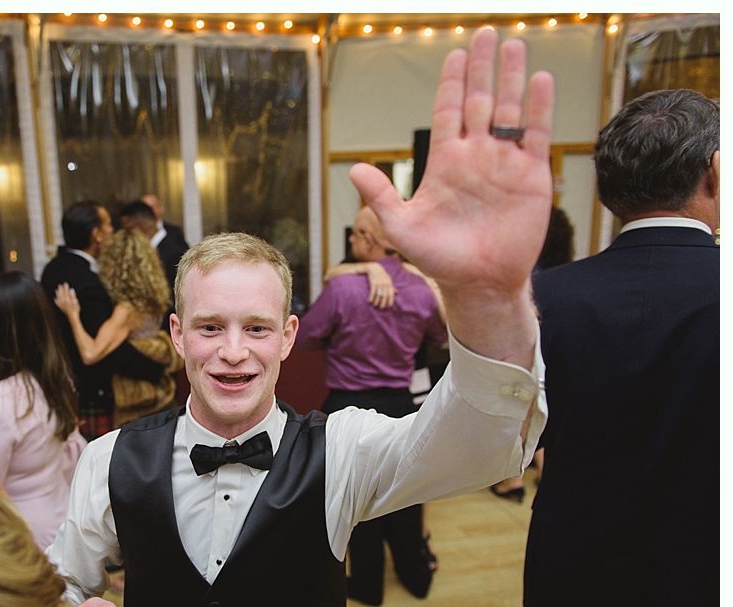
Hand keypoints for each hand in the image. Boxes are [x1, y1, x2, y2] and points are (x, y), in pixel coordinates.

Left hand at [55, 283, 80, 318]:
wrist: (73, 316)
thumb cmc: (75, 309)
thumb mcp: (76, 302)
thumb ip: (73, 295)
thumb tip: (71, 290)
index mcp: (67, 299)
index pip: (66, 292)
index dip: (66, 287)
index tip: (65, 283)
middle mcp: (64, 302)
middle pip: (61, 294)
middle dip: (61, 289)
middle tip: (59, 285)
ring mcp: (62, 305)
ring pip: (59, 298)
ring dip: (57, 294)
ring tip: (56, 290)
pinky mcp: (62, 308)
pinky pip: (58, 304)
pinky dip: (56, 301)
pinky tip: (55, 299)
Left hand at [351, 28, 552, 364]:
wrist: (480, 282)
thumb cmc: (439, 259)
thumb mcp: (402, 229)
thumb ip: (381, 198)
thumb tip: (356, 169)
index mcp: (445, 162)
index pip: (448, 111)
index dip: (451, 83)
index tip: (454, 53)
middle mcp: (475, 156)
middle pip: (480, 101)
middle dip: (481, 68)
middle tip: (484, 33)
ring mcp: (504, 164)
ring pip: (509, 110)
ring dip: (511, 79)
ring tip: (514, 45)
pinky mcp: (530, 177)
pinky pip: (535, 135)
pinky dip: (539, 108)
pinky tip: (542, 80)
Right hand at [364, 262, 394, 308]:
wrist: (375, 268)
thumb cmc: (382, 275)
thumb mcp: (389, 280)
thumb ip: (392, 287)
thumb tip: (397, 292)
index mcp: (389, 284)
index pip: (391, 294)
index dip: (390, 300)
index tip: (389, 306)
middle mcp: (385, 284)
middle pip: (385, 296)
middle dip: (383, 303)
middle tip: (381, 307)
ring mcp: (379, 284)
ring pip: (378, 295)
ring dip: (376, 301)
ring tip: (375, 305)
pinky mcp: (373, 283)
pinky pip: (372, 292)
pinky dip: (371, 297)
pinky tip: (370, 301)